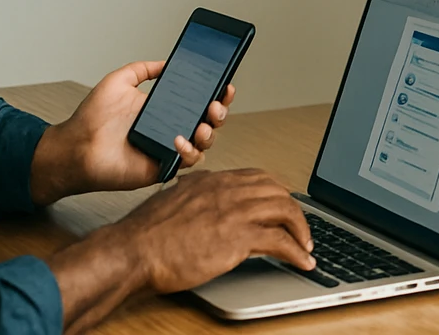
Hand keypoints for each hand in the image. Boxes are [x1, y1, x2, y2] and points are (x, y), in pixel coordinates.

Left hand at [31, 60, 234, 203]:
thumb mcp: (118, 81)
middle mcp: (170, 127)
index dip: (216, 94)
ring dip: (209, 132)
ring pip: (204, 142)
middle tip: (215, 105)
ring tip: (201, 124)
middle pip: (209, 121)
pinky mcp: (163, 166)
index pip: (198, 100)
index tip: (224, 85)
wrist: (75, 147)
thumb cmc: (91, 118)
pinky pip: (188, 161)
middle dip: (220, 112)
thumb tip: (165, 62)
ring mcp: (168, 148)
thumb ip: (142, 69)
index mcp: (164, 108)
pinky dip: (189, 151)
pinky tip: (178, 140)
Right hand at [48, 169, 313, 333]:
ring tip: (306, 246)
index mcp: (212, 181)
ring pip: (286, 211)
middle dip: (294, 210)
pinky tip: (302, 262)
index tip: (283, 205)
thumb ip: (193, 199)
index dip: (276, 192)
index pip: (258, 177)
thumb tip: (199, 206)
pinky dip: (297, 252)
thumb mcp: (172, 202)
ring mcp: (235, 211)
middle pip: (277, 191)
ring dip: (301, 230)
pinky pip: (281, 241)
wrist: (131, 251)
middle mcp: (228, 190)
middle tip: (300, 227)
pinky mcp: (238, 237)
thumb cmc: (143, 234)